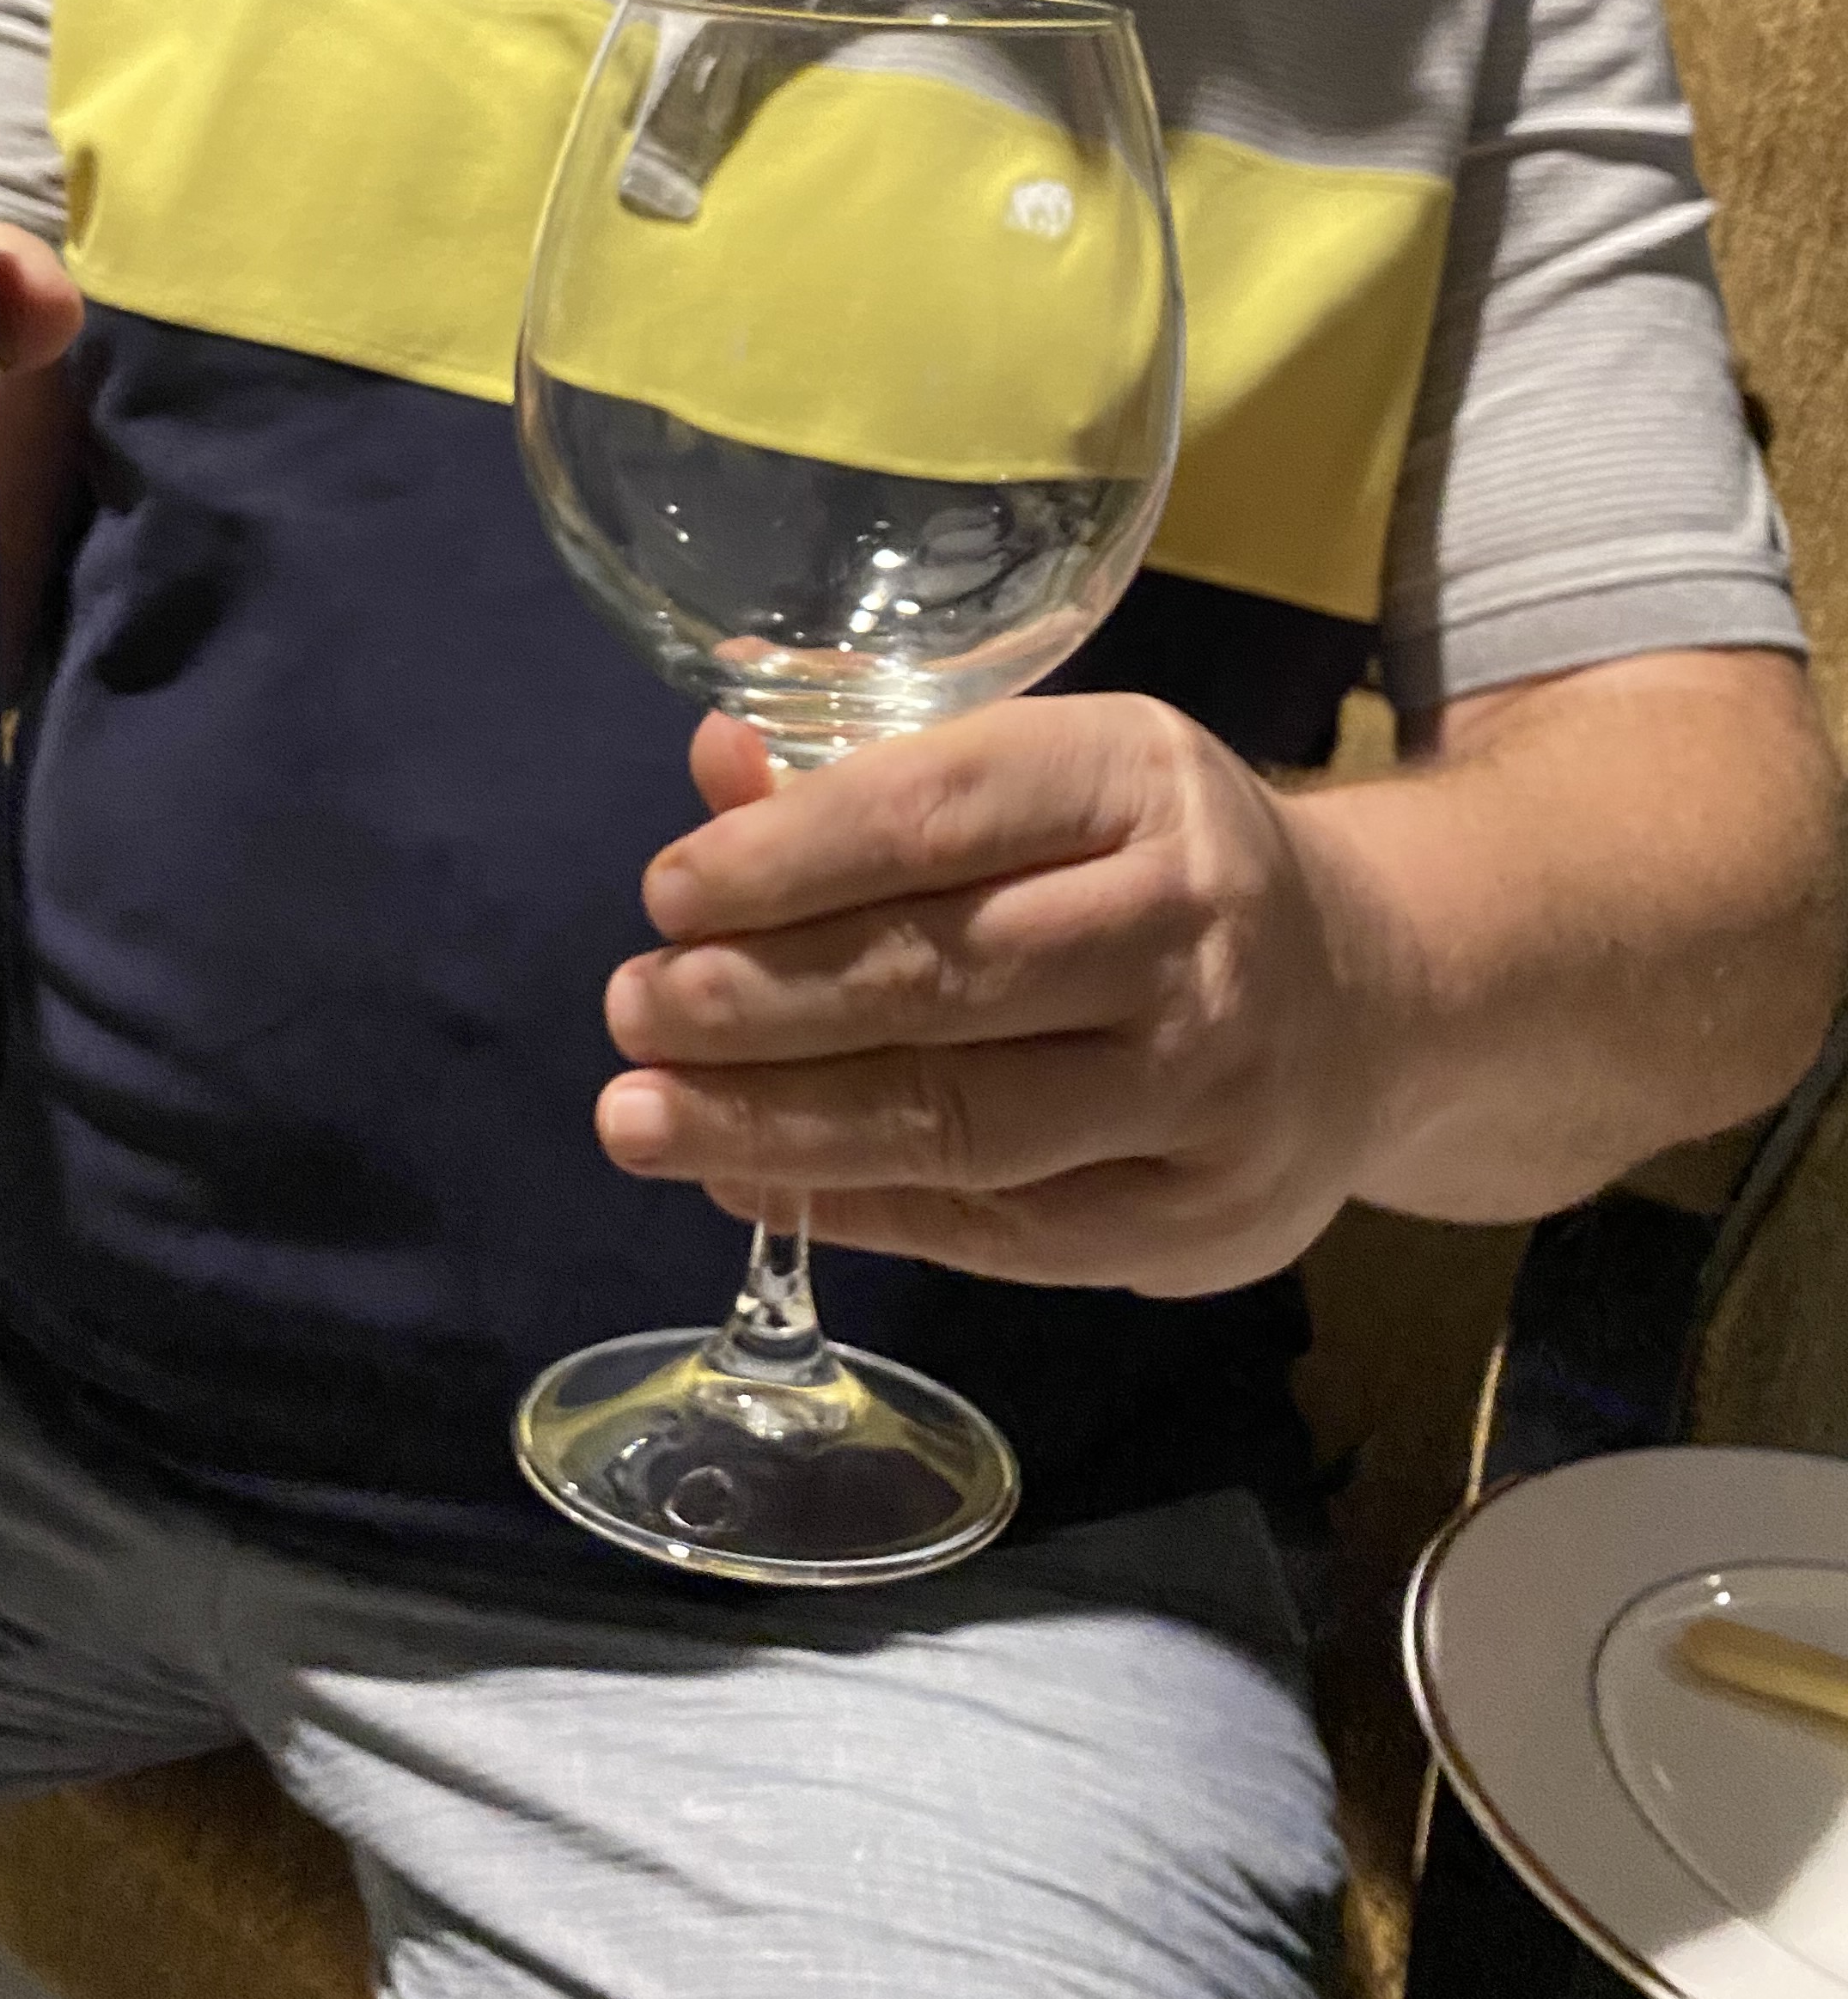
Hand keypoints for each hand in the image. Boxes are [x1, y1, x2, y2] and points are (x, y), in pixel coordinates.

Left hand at [594, 696, 1396, 1299]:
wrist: (1372, 997)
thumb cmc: (1153, 863)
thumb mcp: (1044, 774)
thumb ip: (874, 774)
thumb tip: (714, 770)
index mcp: (1141, 779)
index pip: (937, 813)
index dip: (786, 858)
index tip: (666, 894)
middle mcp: (1190, 929)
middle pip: (936, 976)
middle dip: (755, 1001)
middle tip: (627, 1009)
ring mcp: (1206, 1088)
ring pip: (955, 1120)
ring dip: (772, 1124)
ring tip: (639, 1114)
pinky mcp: (1195, 1220)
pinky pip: (993, 1228)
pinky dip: (854, 1205)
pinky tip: (746, 1179)